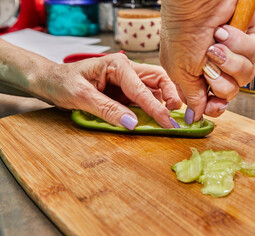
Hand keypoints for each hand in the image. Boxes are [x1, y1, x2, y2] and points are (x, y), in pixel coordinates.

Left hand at [37, 53, 182, 128]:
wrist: (51, 82)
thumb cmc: (62, 83)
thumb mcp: (81, 96)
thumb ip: (107, 109)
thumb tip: (132, 124)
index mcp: (117, 65)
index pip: (141, 88)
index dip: (155, 107)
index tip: (168, 122)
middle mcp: (126, 70)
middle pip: (158, 79)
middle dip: (170, 95)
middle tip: (176, 114)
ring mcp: (127, 81)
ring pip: (155, 89)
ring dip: (164, 102)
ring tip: (169, 118)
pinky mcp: (125, 91)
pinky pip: (144, 98)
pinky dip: (153, 108)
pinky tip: (156, 118)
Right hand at [160, 0, 254, 122]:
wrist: (195, 1)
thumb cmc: (181, 31)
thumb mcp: (180, 70)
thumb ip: (191, 96)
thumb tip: (194, 119)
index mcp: (196, 78)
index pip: (212, 103)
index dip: (216, 106)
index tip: (216, 103)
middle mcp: (215, 69)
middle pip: (231, 92)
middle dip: (221, 78)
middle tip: (208, 61)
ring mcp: (232, 55)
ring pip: (245, 75)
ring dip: (231, 59)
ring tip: (216, 42)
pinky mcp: (245, 41)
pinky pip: (254, 54)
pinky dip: (239, 42)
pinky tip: (224, 31)